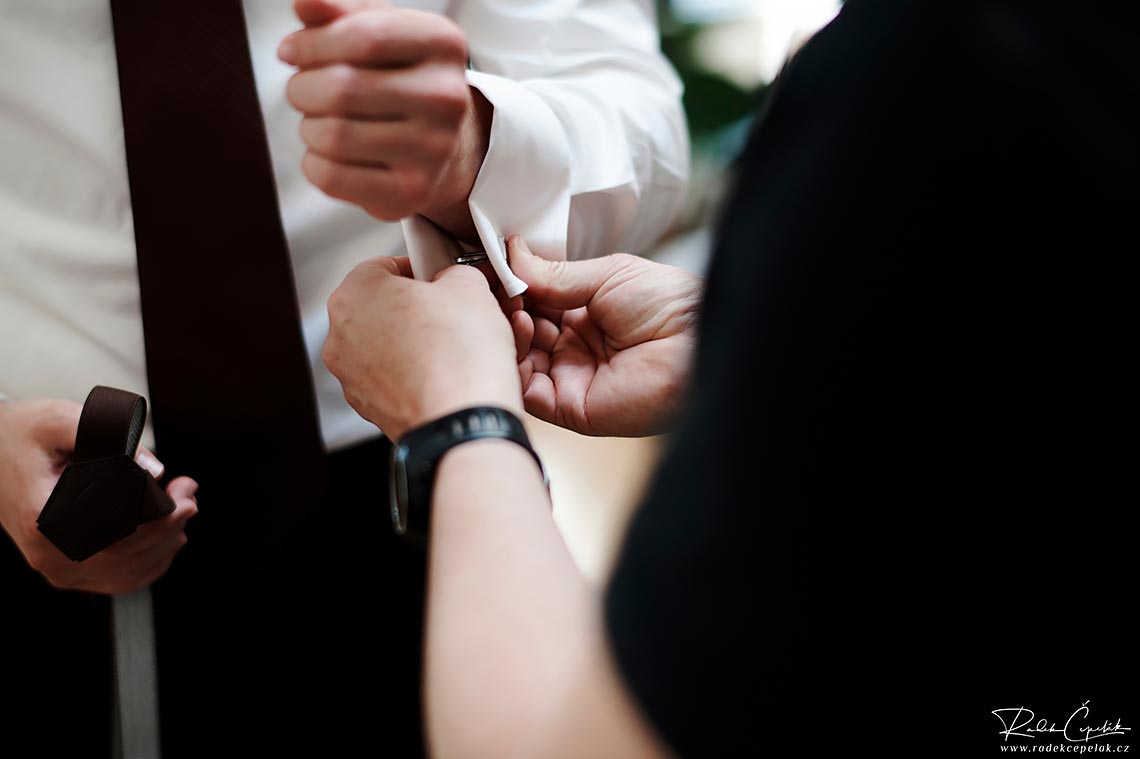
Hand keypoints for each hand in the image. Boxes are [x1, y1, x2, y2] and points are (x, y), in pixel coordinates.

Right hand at [0, 399, 197, 594]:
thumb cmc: (25, 433)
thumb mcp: (60, 420)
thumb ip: (109, 436)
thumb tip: (153, 469)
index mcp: (44, 520)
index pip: (120, 535)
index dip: (163, 518)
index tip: (184, 491)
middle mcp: (48, 554)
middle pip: (129, 556)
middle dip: (173, 525)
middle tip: (190, 493)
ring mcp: (57, 568)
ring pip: (128, 573)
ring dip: (167, 543)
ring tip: (184, 507)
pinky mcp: (66, 570)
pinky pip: (118, 579)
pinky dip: (151, 561)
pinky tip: (169, 536)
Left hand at [280, 0, 490, 238]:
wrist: (446, 147)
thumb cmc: (400, 79)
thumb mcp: (380, 33)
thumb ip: (339, 13)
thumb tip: (304, 3)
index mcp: (443, 44)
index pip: (363, 37)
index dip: (312, 44)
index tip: (290, 51)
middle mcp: (448, 98)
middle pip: (342, 88)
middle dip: (302, 88)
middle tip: (302, 92)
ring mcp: (434, 150)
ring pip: (333, 135)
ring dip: (308, 127)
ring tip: (319, 122)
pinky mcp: (413, 193)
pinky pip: (333, 177)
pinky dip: (313, 164)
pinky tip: (326, 154)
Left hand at [323, 257, 522, 439]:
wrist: (462, 423)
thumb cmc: (459, 356)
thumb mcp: (470, 286)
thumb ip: (456, 273)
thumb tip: (454, 281)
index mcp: (354, 294)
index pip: (383, 266)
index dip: (419, 269)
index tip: (441, 279)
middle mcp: (341, 336)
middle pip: (381, 308)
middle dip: (417, 309)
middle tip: (452, 313)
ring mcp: (352, 377)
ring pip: (387, 346)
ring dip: (416, 343)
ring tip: (454, 348)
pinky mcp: (370, 408)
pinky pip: (394, 380)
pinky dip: (416, 375)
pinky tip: (447, 376)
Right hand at [509, 237, 702, 436]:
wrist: (697, 343)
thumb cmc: (670, 305)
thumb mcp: (608, 275)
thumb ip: (555, 274)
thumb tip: (511, 254)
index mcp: (584, 316)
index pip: (532, 303)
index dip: (511, 285)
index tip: (493, 265)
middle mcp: (573, 349)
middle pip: (519, 331)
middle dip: (503, 306)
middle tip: (493, 282)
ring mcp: (569, 378)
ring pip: (516, 360)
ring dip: (506, 330)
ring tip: (511, 302)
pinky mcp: (569, 406)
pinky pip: (527, 389)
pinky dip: (513, 360)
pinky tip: (519, 325)